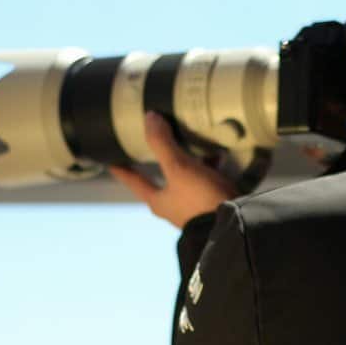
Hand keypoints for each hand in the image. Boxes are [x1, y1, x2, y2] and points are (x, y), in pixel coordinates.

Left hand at [110, 112, 237, 228]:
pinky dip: (211, 167)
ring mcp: (194, 206)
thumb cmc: (199, 199)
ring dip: (190, 161)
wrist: (233, 226)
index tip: (111, 160)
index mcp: (158, 200)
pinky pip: (208, 180)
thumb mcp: (178, 168)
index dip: (122, 169)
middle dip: (162, 159)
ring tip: (194, 142)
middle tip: (158, 141)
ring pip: (187, 178)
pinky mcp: (213, 204)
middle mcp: (173, 206)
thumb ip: (162, 144)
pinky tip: (219, 156)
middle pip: (162, 177)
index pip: (134, 181)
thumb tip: (149, 118)